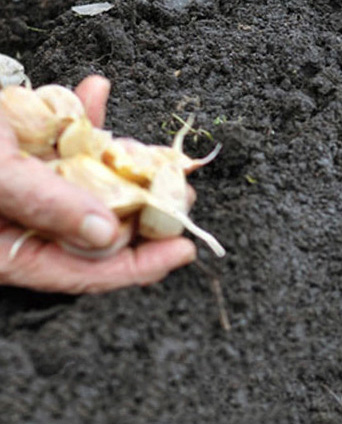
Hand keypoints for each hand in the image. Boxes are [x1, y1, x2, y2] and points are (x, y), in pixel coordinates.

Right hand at [0, 76, 195, 293]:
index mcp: (12, 251)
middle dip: (144, 209)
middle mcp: (23, 224)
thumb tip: (105, 234)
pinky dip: (80, 117)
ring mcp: (26, 188)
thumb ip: (45, 206)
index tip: (183, 249)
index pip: (86, 272)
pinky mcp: (21, 152)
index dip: (140, 265)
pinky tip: (92, 92)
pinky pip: (61, 141)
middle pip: (98, 228)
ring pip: (88, 183)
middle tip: (181, 191)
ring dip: (120, 161)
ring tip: (153, 151)